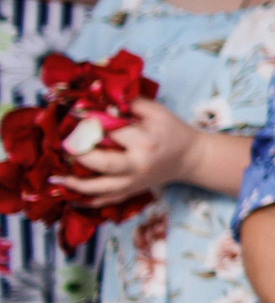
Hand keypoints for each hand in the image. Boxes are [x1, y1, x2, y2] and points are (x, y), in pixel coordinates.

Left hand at [54, 99, 197, 203]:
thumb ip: (130, 104)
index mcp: (144, 141)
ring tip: (55, 178)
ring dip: (75, 184)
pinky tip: (71, 197)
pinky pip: (107, 200)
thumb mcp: (157, 111)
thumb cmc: (172, 131)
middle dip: (79, 153)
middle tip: (64, 145)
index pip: (111, 131)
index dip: (90, 121)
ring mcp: (133, 181)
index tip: (74, 114)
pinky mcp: (132, 191)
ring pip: (100, 188)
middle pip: (101, 163)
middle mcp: (138, 164)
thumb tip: (100, 101)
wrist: (190, 158)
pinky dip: (88, 201)